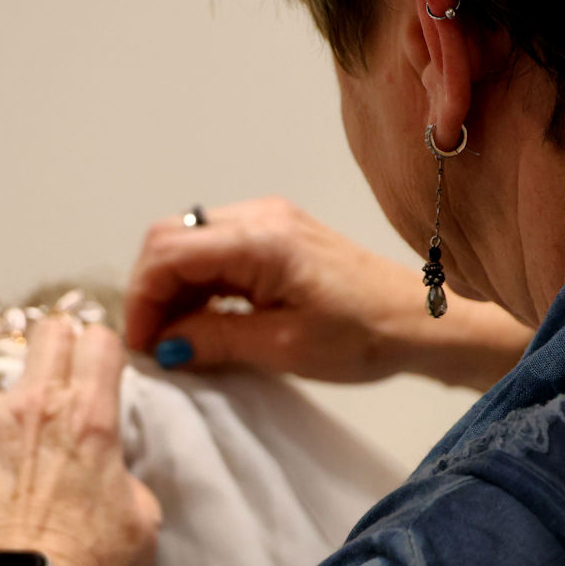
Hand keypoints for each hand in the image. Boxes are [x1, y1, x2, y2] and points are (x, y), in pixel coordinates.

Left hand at [0, 316, 160, 565]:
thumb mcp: (141, 523)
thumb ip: (128, 478)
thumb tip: (110, 469)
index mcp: (90, 417)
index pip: (99, 342)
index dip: (99, 351)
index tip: (94, 367)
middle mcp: (35, 404)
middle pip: (47, 332)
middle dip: (55, 344)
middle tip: (52, 372)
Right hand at [123, 197, 531, 391]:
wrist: (422, 321)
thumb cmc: (365, 336)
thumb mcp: (283, 349)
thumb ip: (214, 340)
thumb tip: (164, 345)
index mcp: (260, 240)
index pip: (167, 251)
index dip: (142, 299)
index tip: (143, 345)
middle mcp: (259, 216)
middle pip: (170, 238)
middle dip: (151, 291)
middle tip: (156, 344)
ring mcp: (268, 220)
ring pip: (189, 242)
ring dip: (173, 289)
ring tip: (179, 340)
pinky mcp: (277, 234)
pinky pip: (215, 249)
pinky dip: (198, 283)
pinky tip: (204, 321)